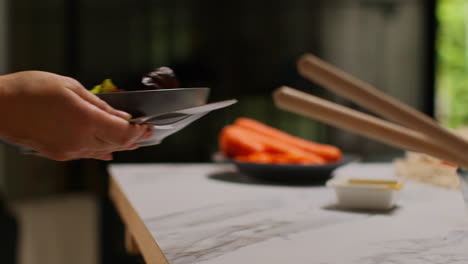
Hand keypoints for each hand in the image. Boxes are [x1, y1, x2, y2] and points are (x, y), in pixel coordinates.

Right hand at [0, 71, 152, 160]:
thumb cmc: (30, 90)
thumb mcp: (71, 87)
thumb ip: (100, 104)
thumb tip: (120, 116)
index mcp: (85, 121)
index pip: (123, 133)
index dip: (139, 131)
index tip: (147, 126)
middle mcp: (79, 140)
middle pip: (117, 144)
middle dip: (135, 139)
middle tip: (146, 133)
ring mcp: (69, 150)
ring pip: (104, 151)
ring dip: (121, 146)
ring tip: (134, 141)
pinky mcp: (59, 154)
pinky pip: (87, 155)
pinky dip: (102, 152)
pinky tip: (110, 152)